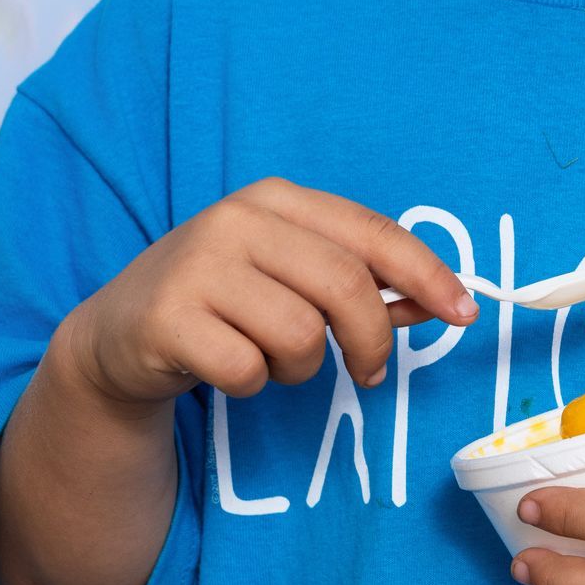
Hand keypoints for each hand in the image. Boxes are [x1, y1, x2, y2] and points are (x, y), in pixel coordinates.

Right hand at [59, 177, 476, 408]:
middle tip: (369, 373)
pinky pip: (250, 371)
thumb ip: (364, 284)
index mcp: (276, 199)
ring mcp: (197, 267)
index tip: (465, 314)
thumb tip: (441, 302)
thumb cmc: (223, 302)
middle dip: (372, 342)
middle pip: (347, 287)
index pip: (372, 233)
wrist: (119, 334)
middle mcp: (237, 221)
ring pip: (301, 336)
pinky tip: (228, 369)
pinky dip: (253, 385)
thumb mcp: (292, 278)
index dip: (427, 274)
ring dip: (301, 368)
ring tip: (270, 359)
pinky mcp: (167, 319)